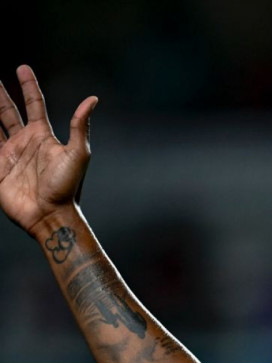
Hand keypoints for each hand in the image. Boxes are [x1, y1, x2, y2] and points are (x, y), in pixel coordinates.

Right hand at [0, 66, 96, 232]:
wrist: (50, 215)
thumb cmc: (68, 187)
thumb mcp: (78, 153)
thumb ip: (80, 125)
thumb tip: (92, 99)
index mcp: (43, 136)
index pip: (34, 104)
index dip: (29, 86)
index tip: (22, 67)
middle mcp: (25, 142)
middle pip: (8, 112)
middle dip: (1, 95)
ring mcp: (9, 154)